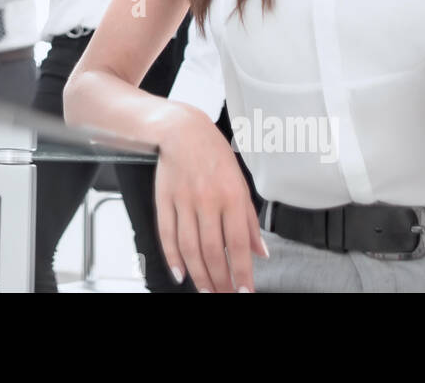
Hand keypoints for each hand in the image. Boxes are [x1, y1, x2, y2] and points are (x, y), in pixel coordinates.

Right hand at [153, 102, 266, 291]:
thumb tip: (260, 252)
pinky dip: (173, 258)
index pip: (237, 244)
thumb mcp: (241, 183)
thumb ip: (250, 221)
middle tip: (224, 295)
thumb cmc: (214, 154)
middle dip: (220, 280)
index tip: (244, 291)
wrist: (182, 130)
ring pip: (189, 247)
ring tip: (207, 290)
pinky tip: (180, 273)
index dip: (241, 272)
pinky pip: (167, 234)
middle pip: (212, 250)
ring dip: (199, 275)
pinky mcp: (164, 200)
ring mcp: (183, 200)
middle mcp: (208, 200)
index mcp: (232, 195)